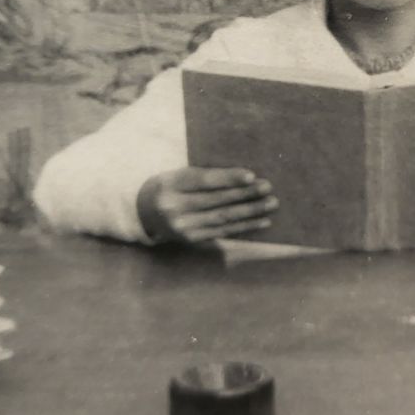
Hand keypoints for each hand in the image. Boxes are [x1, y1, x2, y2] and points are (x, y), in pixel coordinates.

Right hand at [137, 167, 276, 245]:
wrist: (144, 212)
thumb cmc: (171, 186)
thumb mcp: (179, 174)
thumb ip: (205, 175)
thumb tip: (245, 176)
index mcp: (169, 184)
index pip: (203, 180)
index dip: (228, 178)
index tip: (251, 175)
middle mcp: (173, 208)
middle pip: (216, 200)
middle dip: (245, 194)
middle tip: (267, 187)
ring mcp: (183, 227)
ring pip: (223, 218)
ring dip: (250, 212)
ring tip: (270, 203)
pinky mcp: (192, 240)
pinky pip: (223, 232)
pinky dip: (245, 226)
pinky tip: (262, 221)